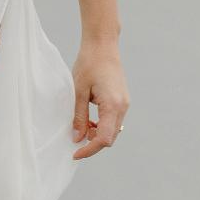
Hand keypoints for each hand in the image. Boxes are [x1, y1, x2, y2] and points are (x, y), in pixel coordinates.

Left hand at [71, 42, 128, 159]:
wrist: (102, 45)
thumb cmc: (89, 63)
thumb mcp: (78, 91)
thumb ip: (79, 116)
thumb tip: (77, 138)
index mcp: (112, 106)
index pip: (104, 139)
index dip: (89, 150)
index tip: (75, 154)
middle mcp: (123, 107)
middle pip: (110, 138)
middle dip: (93, 143)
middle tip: (75, 141)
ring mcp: (125, 103)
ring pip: (113, 130)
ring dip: (98, 134)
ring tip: (81, 127)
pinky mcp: (123, 100)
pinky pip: (114, 120)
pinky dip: (103, 125)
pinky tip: (90, 119)